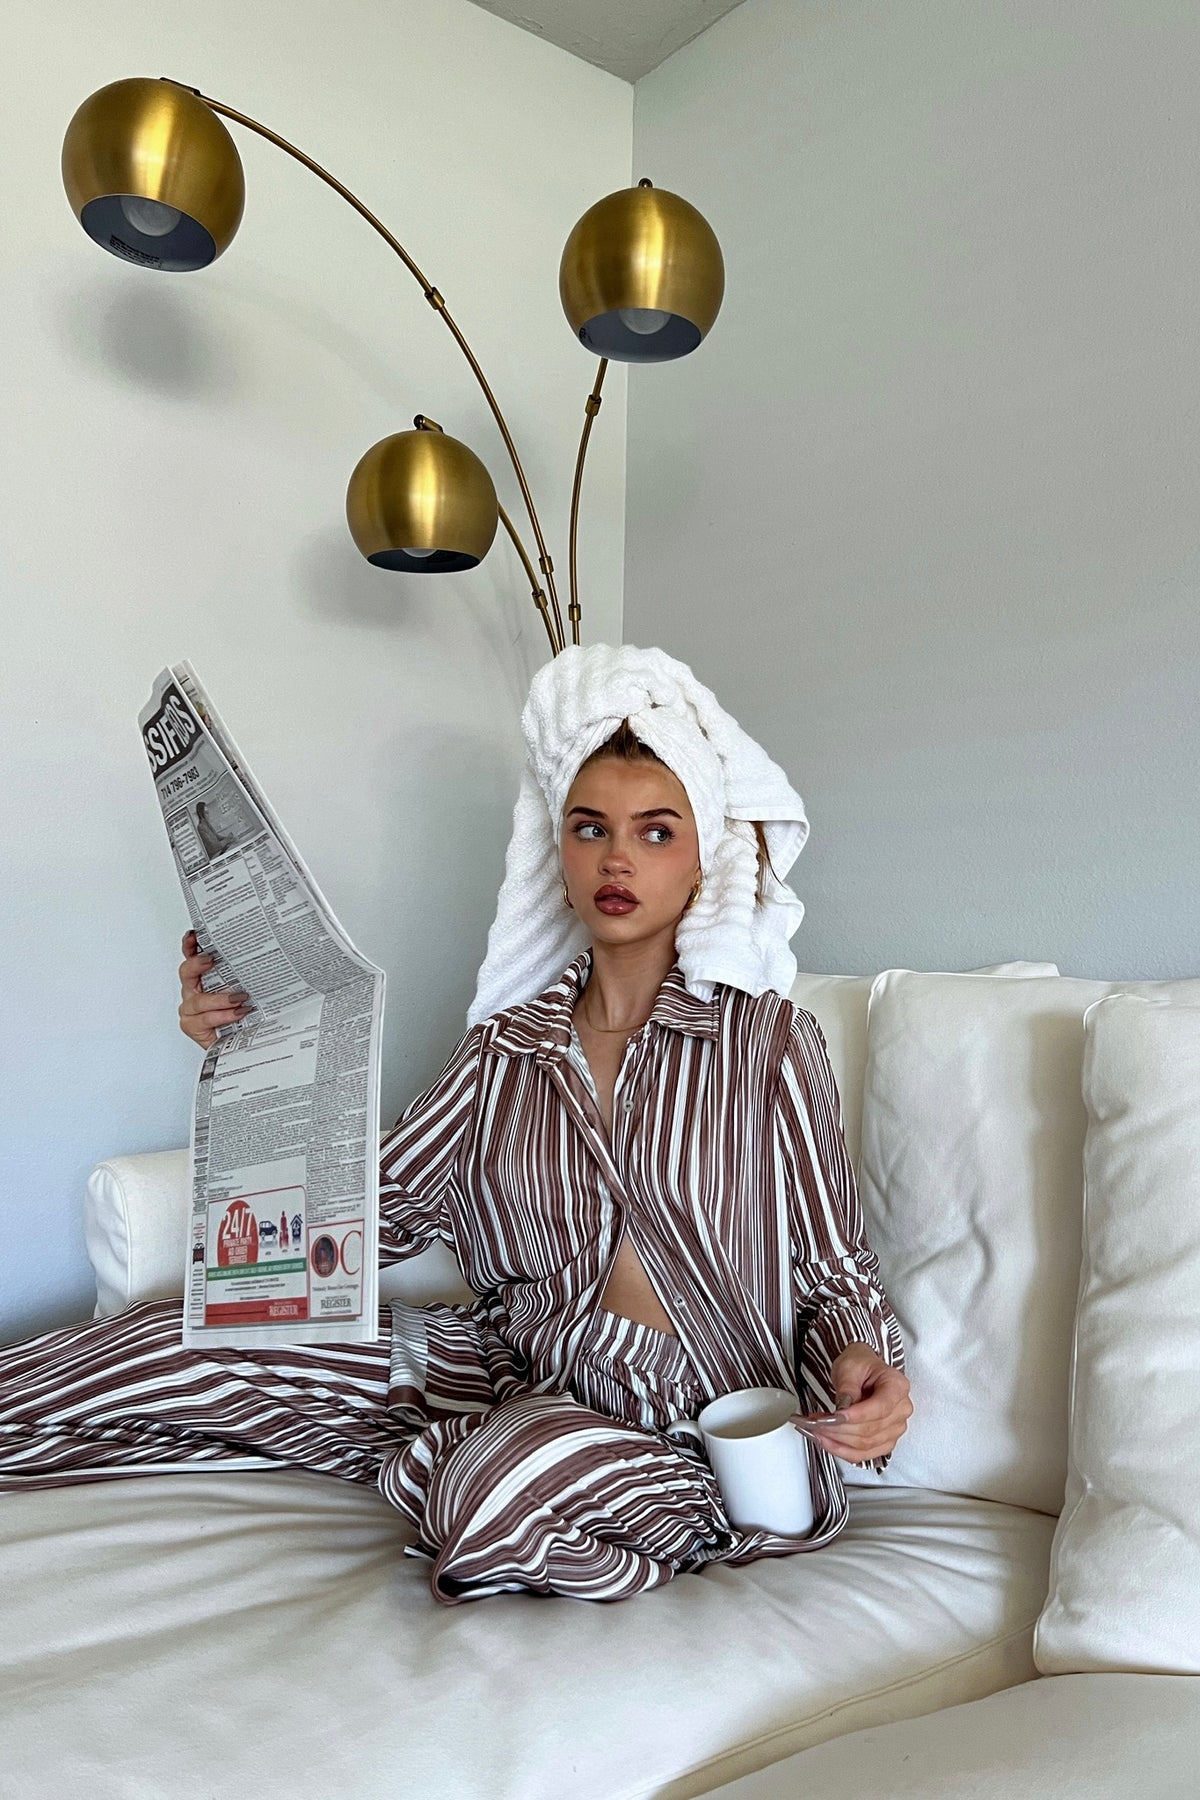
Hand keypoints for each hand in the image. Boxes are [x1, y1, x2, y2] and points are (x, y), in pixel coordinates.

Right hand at [178, 928, 252, 1048]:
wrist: (239, 1044)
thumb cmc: (242, 1015)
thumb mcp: (246, 991)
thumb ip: (248, 977)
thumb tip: (269, 959)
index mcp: (203, 978)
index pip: (192, 957)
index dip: (190, 945)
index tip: (195, 935)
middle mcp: (193, 991)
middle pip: (186, 973)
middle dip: (196, 964)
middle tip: (210, 959)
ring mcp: (190, 1009)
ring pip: (198, 1000)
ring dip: (220, 998)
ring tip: (239, 997)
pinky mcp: (191, 1025)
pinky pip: (205, 1018)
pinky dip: (222, 1015)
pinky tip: (236, 1013)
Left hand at [794, 1343, 911, 1465]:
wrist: (864, 1370)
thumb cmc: (861, 1365)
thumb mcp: (850, 1366)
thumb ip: (848, 1386)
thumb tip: (843, 1408)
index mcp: (897, 1387)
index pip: (881, 1408)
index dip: (857, 1415)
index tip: (835, 1416)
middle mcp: (901, 1410)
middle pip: (871, 1430)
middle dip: (839, 1429)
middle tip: (817, 1422)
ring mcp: (895, 1428)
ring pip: (866, 1445)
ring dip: (838, 1441)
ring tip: (817, 1430)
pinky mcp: (884, 1441)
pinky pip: (864, 1454)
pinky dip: (843, 1451)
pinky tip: (827, 1442)